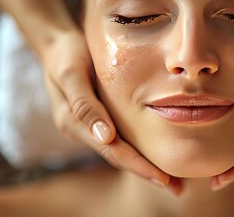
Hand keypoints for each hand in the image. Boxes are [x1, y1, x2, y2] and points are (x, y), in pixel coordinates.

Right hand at [41, 30, 180, 193]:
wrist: (56, 44)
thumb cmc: (66, 54)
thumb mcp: (71, 72)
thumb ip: (85, 104)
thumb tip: (105, 136)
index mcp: (75, 123)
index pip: (112, 151)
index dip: (138, 165)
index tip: (163, 179)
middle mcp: (83, 130)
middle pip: (118, 157)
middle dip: (147, 173)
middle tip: (177, 188)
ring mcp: (90, 126)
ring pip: (120, 151)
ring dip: (144, 166)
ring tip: (172, 180)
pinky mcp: (98, 118)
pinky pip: (120, 138)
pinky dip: (138, 149)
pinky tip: (154, 155)